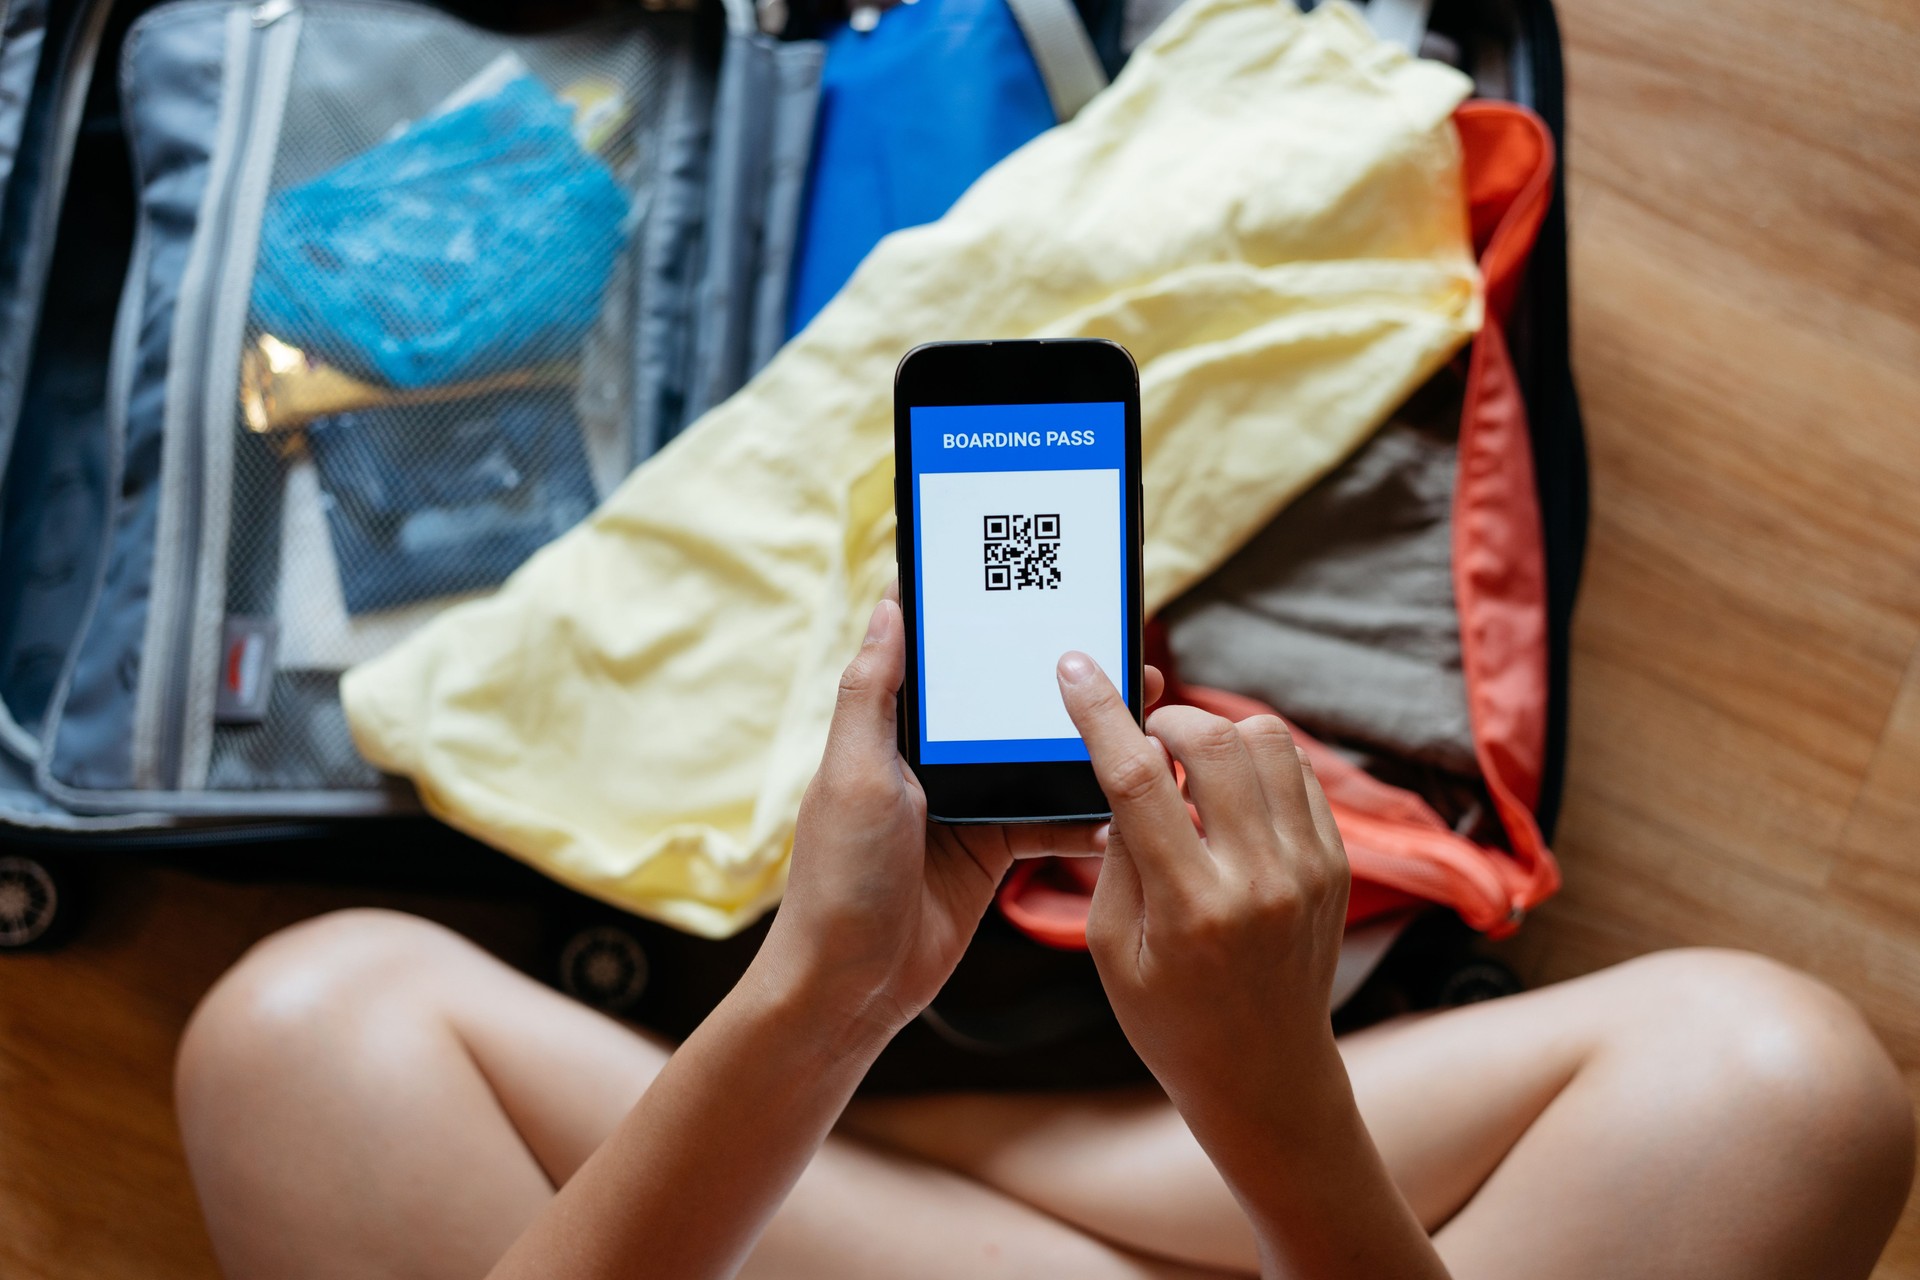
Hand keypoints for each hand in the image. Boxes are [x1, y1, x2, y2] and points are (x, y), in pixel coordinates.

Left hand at [760, 596, 1160, 1046]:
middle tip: (1122, 654)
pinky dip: (1087, 816)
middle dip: (1059, 682)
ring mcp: (965, 805)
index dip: (986, 624)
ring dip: (1085, 744)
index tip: (1039, 585)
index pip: (944, 659)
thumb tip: (889, 605)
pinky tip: (1127, 807)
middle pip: (1004, 705)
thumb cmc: (837, 878)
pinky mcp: (992, 851)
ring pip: (1038, 759)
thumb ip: (872, 692)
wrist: (849, 986)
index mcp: (892, 730)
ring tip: (1143, 720)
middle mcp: (930, 760)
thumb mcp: (853, 774)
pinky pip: (1050, 821)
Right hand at [1057, 650, 1349, 1119]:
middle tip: (1144, 740)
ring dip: (1216, 735)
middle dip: (1166, 717)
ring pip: (1267, 740)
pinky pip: (1298, 770)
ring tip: (1188, 770)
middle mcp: (1259, 878)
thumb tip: (1126, 766)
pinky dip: (1256, 762)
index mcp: (1191, 906)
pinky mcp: (1335, 862)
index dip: (1102, 712)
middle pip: (1214, 740)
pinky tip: (1228, 795)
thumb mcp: (1110, 947)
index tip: (1078, 669)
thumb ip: (1116, 853)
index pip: (1139, 778)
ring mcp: (1309, 868)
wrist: (1265, 1073)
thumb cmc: (1170, 1017)